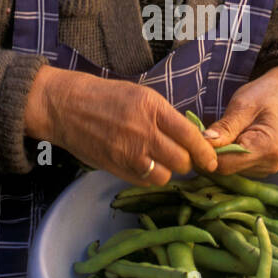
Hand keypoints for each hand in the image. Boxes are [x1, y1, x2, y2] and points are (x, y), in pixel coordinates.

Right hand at [24, 65, 218, 184]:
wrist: (66, 106)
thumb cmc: (106, 97)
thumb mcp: (141, 96)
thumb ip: (166, 117)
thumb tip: (193, 138)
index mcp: (153, 108)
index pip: (190, 136)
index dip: (205, 152)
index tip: (211, 161)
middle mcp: (143, 132)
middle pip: (181, 161)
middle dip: (186, 163)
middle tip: (182, 158)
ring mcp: (128, 152)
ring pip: (164, 176)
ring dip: (166, 172)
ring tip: (160, 161)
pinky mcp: (115, 167)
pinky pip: (144, 182)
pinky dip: (149, 177)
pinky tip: (143, 165)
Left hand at [201, 67, 277, 177]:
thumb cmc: (264, 95)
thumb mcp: (242, 105)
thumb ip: (225, 126)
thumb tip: (204, 141)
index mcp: (267, 148)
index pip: (226, 164)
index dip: (209, 152)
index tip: (199, 136)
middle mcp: (269, 164)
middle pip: (227, 168)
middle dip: (215, 152)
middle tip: (214, 130)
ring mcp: (266, 169)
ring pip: (230, 169)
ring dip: (222, 153)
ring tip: (229, 131)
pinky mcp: (261, 169)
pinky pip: (236, 167)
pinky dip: (230, 155)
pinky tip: (235, 139)